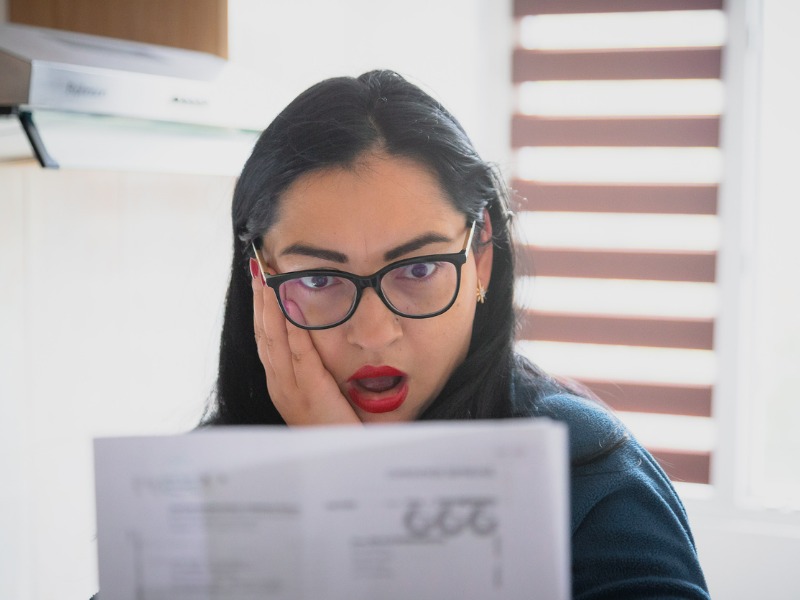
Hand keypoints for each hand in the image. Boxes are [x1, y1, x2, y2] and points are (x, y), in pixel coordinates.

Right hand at [251, 270, 361, 425]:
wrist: (342, 464)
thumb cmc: (337, 430)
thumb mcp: (322, 395)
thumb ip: (316, 370)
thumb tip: (317, 339)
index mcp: (282, 383)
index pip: (267, 338)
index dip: (262, 308)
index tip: (261, 279)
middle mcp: (280, 383)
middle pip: (264, 333)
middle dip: (260, 298)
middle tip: (258, 265)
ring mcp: (290, 388)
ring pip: (273, 338)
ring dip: (269, 305)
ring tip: (266, 276)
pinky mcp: (309, 391)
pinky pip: (297, 353)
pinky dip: (290, 326)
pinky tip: (287, 303)